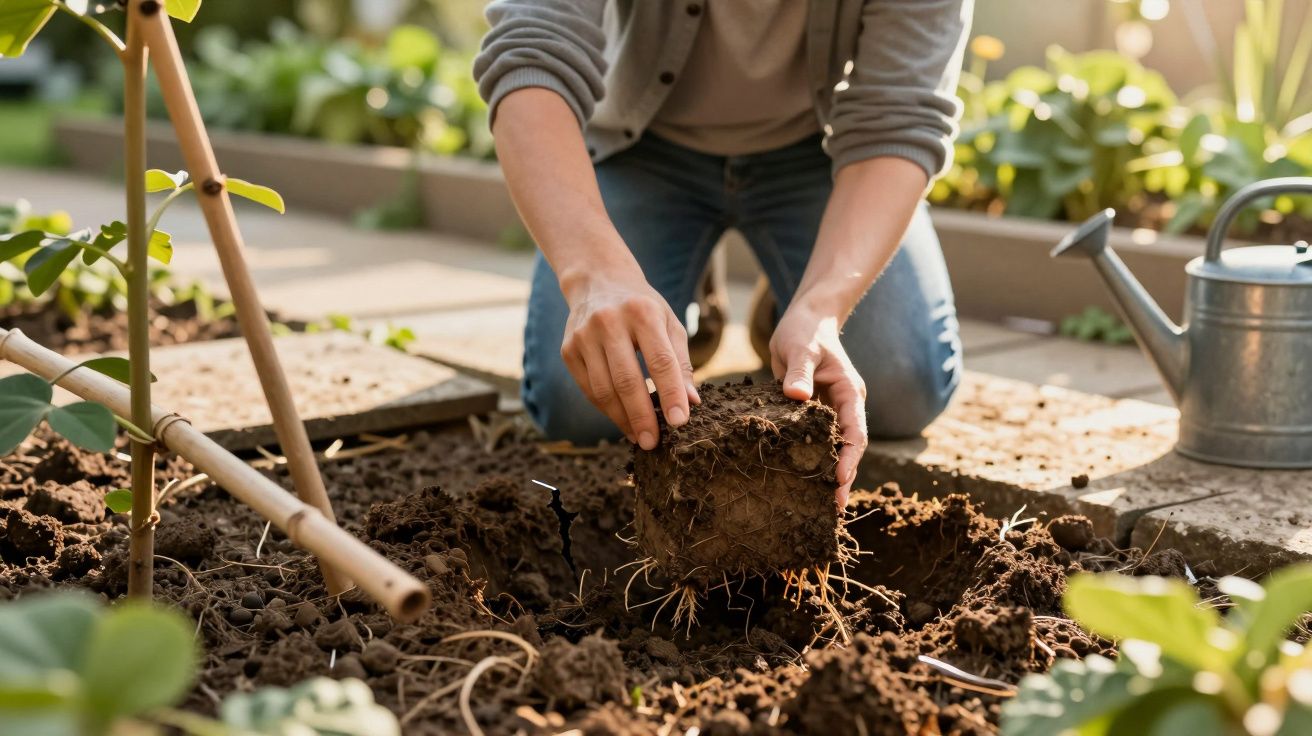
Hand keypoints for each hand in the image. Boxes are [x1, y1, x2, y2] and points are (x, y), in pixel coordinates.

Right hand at [560, 267, 698, 449]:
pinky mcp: (568, 349)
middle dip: (642, 416)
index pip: (660, 362)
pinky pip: (588, 388)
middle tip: (654, 442)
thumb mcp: (669, 323)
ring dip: (622, 419)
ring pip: (603, 390)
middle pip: (627, 380)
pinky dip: (606, 409)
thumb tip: (692, 402)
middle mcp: (609, 322)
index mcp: (642, 312)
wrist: (598, 280)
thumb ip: (681, 362)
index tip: (679, 422)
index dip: (671, 394)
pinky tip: (621, 419)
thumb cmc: (643, 307)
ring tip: (640, 436)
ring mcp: (583, 336)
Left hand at [769, 301, 866, 507]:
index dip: (849, 457)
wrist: (804, 321)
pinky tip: (800, 482)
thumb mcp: (801, 347)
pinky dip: (811, 460)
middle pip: (849, 448)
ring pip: (833, 448)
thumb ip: (799, 371)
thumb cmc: (804, 331)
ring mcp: (829, 411)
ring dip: (828, 474)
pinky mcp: (812, 413)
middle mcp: (844, 406)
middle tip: (833, 508)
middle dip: (844, 477)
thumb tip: (796, 396)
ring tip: (820, 506)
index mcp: (850, 392)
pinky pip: (814, 441)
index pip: (855, 431)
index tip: (839, 480)